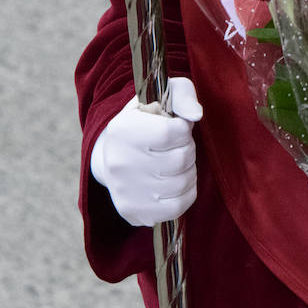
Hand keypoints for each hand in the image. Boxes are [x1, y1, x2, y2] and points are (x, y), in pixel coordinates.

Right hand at [90, 77, 202, 226]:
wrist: (111, 155)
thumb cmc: (144, 121)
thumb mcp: (160, 96)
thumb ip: (183, 95)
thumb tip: (196, 116)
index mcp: (123, 130)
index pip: (173, 132)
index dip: (183, 129)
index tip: (175, 128)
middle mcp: (120, 162)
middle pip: (181, 159)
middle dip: (187, 150)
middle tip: (174, 147)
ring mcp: (125, 190)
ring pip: (183, 183)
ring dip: (187, 171)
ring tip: (174, 163)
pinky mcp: (133, 211)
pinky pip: (178, 207)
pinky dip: (184, 194)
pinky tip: (173, 183)